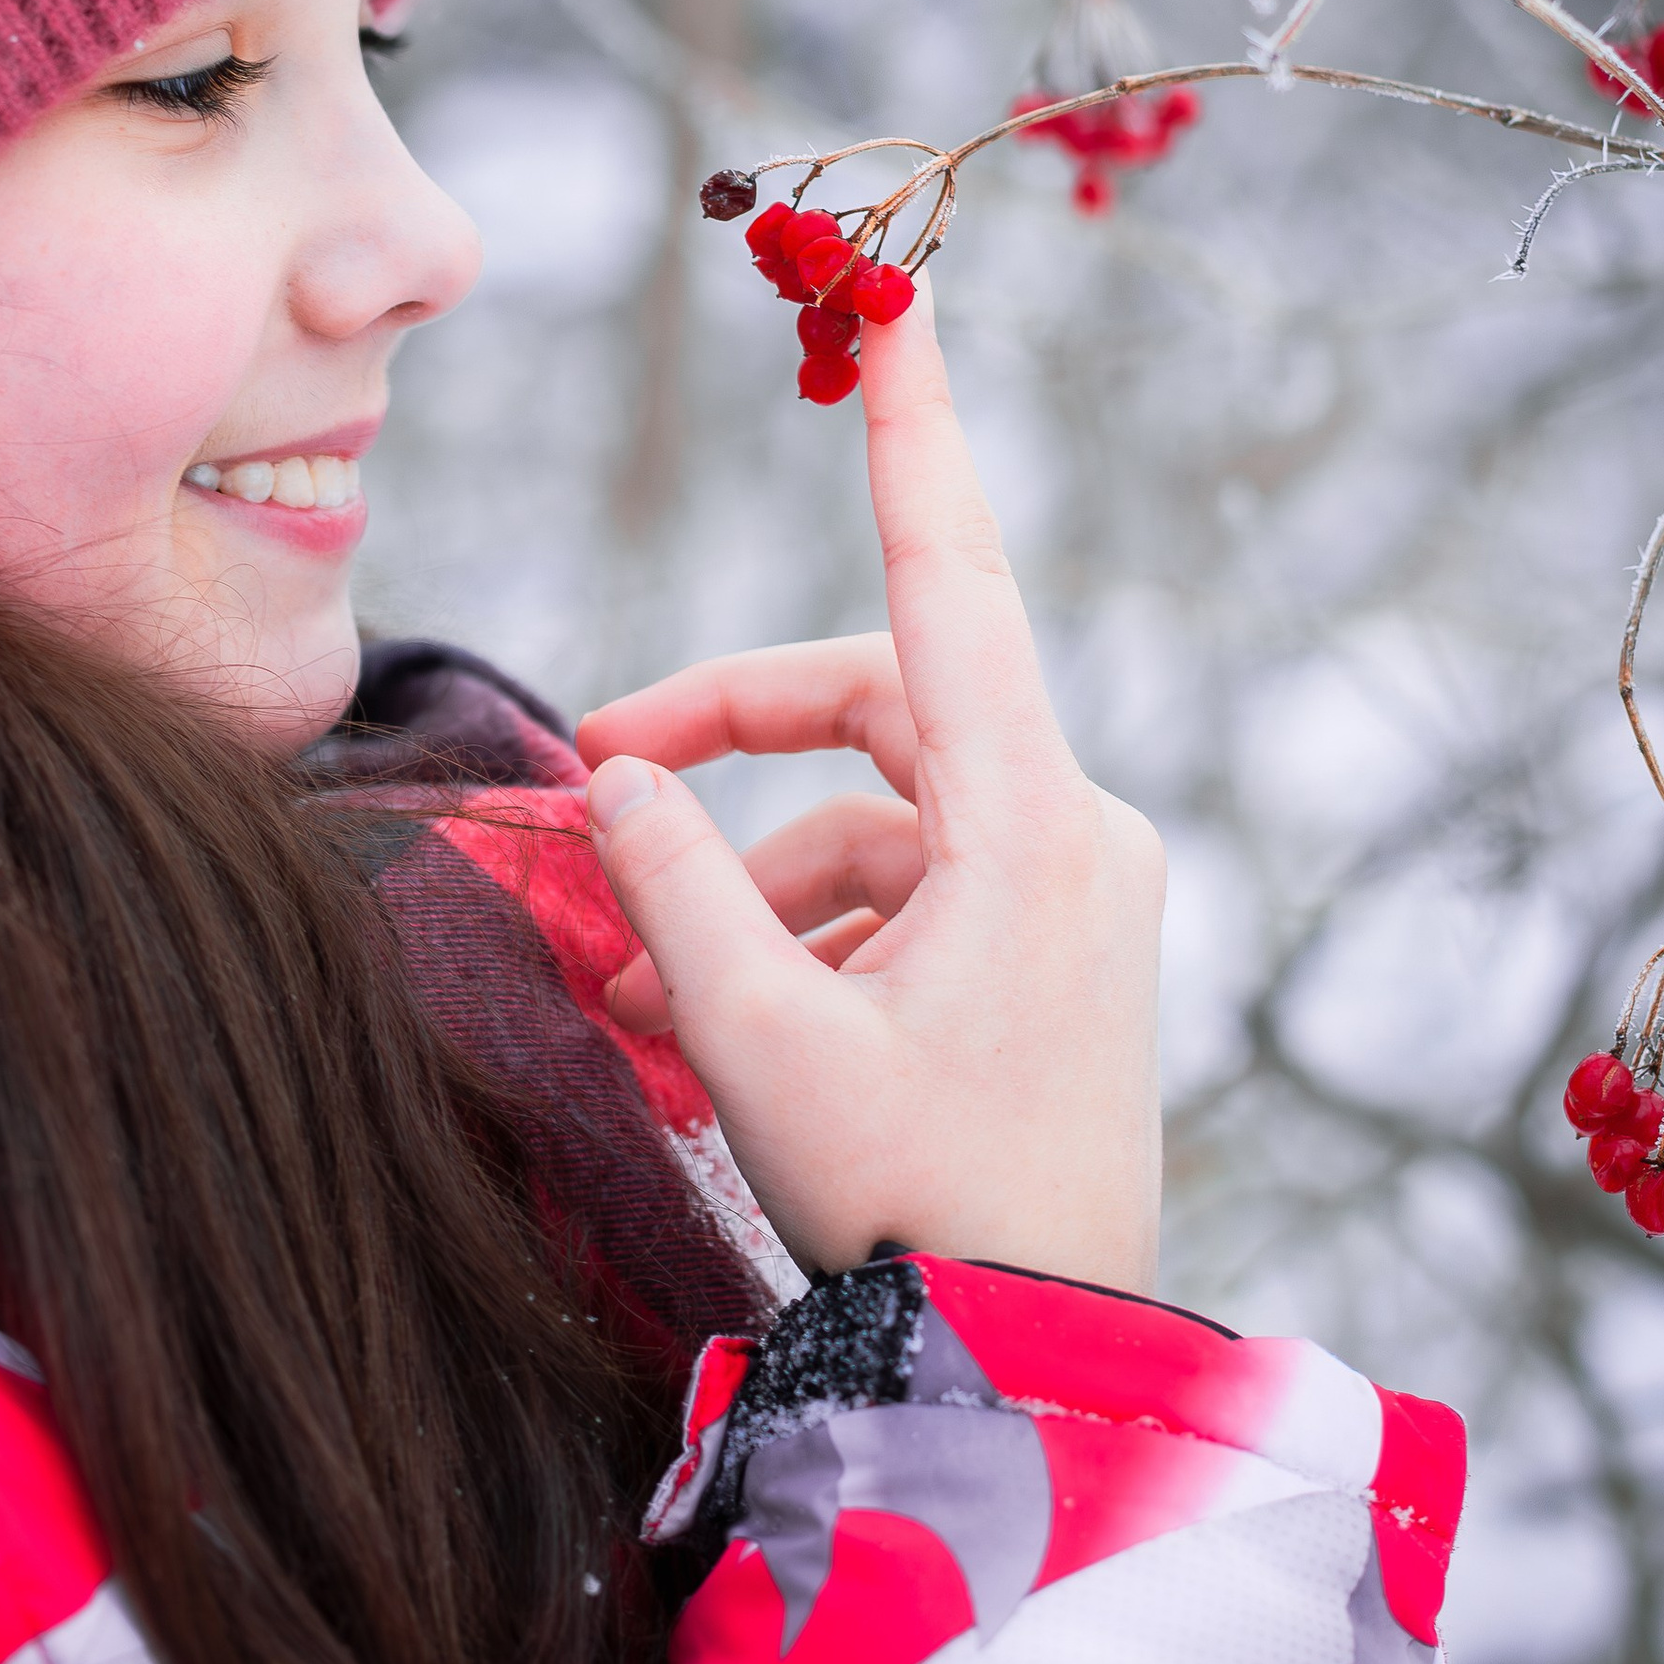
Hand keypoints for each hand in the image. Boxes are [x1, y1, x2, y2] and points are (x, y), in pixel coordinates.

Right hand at [574, 280, 1163, 1291]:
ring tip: (617, 989)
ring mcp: (1072, 896)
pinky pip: (907, 896)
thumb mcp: (758, 1042)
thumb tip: (621, 778)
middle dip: (723, 752)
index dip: (907, 429)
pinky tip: (700, 1032)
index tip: (886, 294)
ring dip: (741, 885)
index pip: (950, 578)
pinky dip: (801, 937)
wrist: (1044, 1369)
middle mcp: (1072, 832)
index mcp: (1030, 823)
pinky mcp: (1056, 956)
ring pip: (873, 822)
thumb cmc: (917, 1210)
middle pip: (874, 714)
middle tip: (591, 784)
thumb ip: (673, 883)